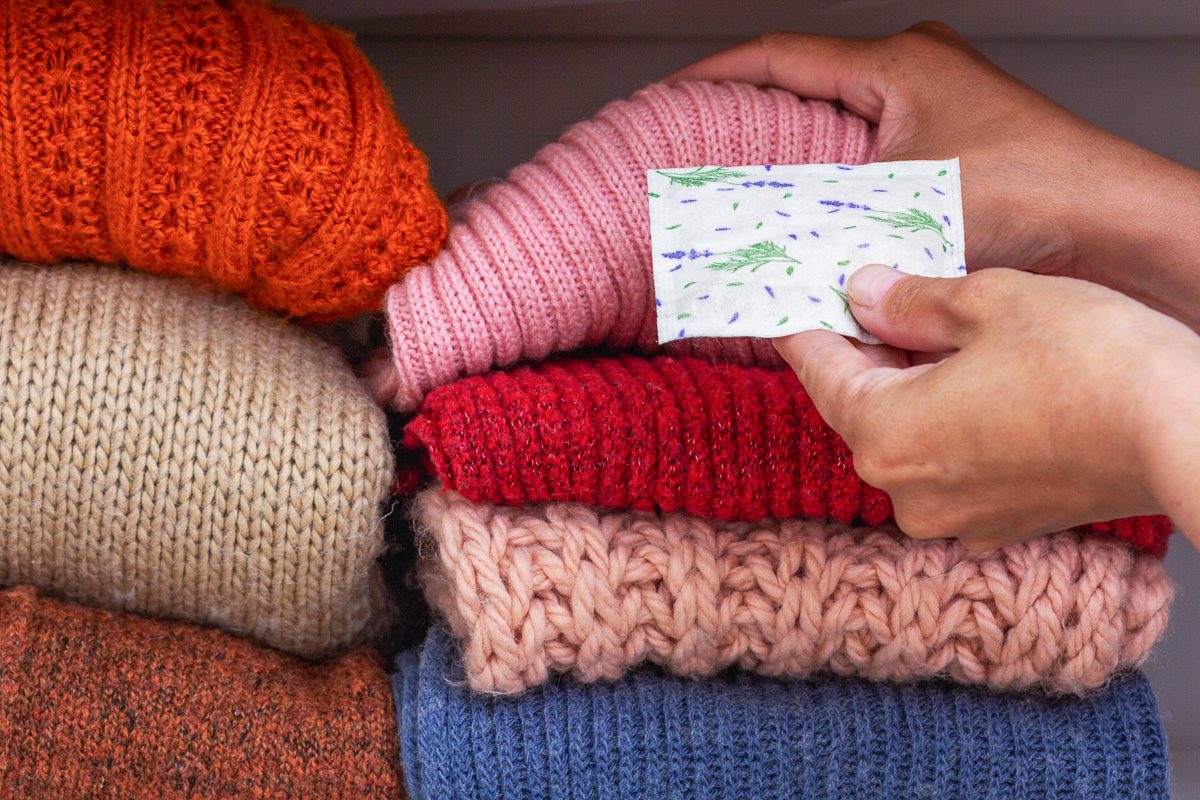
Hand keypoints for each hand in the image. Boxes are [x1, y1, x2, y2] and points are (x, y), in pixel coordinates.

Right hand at [671, 24, 1199, 330]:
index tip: (671, 94)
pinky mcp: (954, 139)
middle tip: (700, 142)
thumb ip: (814, 217)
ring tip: (748, 181)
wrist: (1113, 225)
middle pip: (808, 81)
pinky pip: (872, 144)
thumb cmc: (1034, 197)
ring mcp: (940, 102)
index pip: (781, 54)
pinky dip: (837, 171)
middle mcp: (919, 70)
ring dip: (795, 147)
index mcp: (898, 64)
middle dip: (750, 112)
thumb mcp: (897, 204)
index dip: (716, 75)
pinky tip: (818, 208)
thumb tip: (748, 238)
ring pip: (841, 117)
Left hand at [773, 264, 1199, 549]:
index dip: (804, 325)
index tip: (788, 302)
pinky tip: (977, 382)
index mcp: (884, 434)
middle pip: (859, 405)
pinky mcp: (999, 523)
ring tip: (935, 332)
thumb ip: (911, 299)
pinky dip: (949, 423)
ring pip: (906, 435)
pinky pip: (949, 464)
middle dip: (865, 350)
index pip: (819, 369)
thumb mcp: (988, 301)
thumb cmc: (1091, 361)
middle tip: (871, 298)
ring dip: (909, 386)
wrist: (1187, 431)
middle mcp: (906, 492)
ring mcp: (954, 517)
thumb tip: (864, 292)